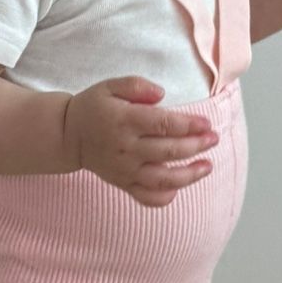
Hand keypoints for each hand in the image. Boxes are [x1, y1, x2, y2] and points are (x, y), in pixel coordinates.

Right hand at [63, 77, 217, 207]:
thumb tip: (161, 94)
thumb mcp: (110, 86)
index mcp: (124, 121)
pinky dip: (165, 197)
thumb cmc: (94, 107)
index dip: (189, 125)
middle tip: (213, 138)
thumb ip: (136, 85)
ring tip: (207, 166)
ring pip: (162, 179)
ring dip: (189, 175)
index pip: (164, 124)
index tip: (206, 123)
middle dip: (196, 145)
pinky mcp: (123, 183)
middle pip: (168, 150)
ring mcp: (125, 169)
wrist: (68, 135)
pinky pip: (146, 197)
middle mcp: (126, 148)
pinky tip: (179, 187)